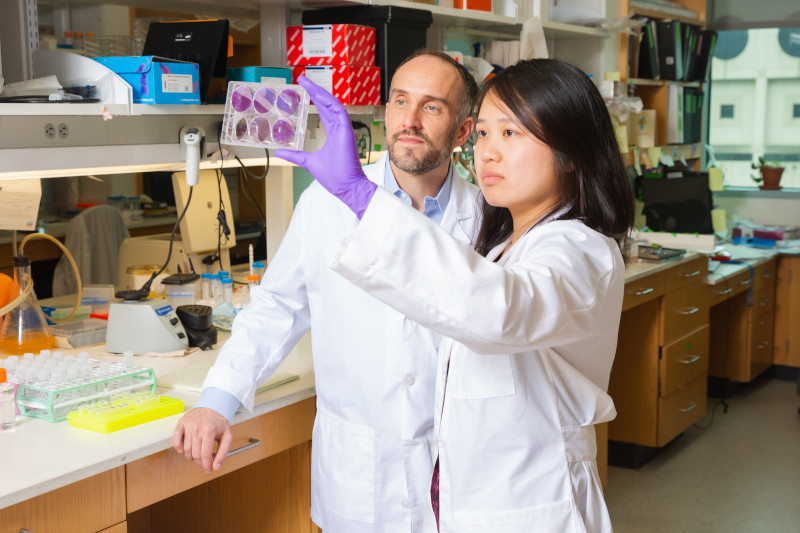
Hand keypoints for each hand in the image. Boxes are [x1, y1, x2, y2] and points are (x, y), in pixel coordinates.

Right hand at [173, 407, 232, 473]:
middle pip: (195, 454)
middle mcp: (197, 428)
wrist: (212, 406)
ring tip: (197, 454)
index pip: (205, 455)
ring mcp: (188, 425)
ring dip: (191, 456)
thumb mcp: (227, 436)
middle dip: (200, 462)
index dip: (206, 466)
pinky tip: (185, 449)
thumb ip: (223, 453)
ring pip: (185, 450)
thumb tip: (216, 467)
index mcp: (209, 430)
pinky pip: (175, 441)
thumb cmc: (219, 422)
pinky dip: (178, 448)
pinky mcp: (181, 423)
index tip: (208, 470)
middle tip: (204, 463)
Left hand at [274, 76, 376, 217]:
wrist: (346, 187)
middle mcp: (338, 128)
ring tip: (307, 82)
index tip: (304, 88)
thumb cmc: (333, 176)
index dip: (314, 98)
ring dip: (320, 92)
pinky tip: (318, 94)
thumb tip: (279, 152)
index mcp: (332, 133)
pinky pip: (339, 111)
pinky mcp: (346, 131)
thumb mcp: (307, 162)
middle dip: (314, 90)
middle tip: (302, 78)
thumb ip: (294, 155)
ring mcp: (343, 129)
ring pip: (332, 104)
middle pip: (326, 104)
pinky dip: (329, 101)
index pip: (323, 111)